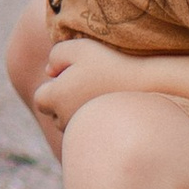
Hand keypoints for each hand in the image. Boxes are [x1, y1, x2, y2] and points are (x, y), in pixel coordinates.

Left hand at [32, 36, 146, 129]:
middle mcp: (66, 120)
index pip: (41, 98)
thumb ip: (56, 55)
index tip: (70, 76)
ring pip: (72, 125)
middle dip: (63, 101)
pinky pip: (88, 134)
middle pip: (54, 114)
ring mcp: (83, 132)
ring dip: (78, 112)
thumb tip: (49, 72)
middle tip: (86, 84)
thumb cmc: (111, 65)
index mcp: (57, 98)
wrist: (148, 88)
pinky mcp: (100, 140)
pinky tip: (110, 110)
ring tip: (100, 96)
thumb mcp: (79, 48)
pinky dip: (94, 124)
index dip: (52, 87)